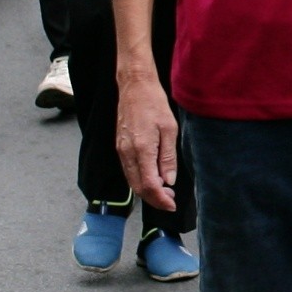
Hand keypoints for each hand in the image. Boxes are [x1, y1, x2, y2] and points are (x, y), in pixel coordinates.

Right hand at [117, 71, 181, 211]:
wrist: (134, 86)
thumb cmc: (154, 104)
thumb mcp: (169, 129)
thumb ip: (168, 157)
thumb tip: (169, 181)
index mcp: (141, 149)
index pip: (149, 185)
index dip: (161, 199)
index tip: (172, 204)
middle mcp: (127, 153)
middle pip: (137, 187)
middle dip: (154, 199)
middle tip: (171, 200)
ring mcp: (121, 150)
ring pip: (131, 181)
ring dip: (147, 191)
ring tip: (165, 191)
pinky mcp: (119, 147)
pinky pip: (128, 170)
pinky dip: (140, 180)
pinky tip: (153, 177)